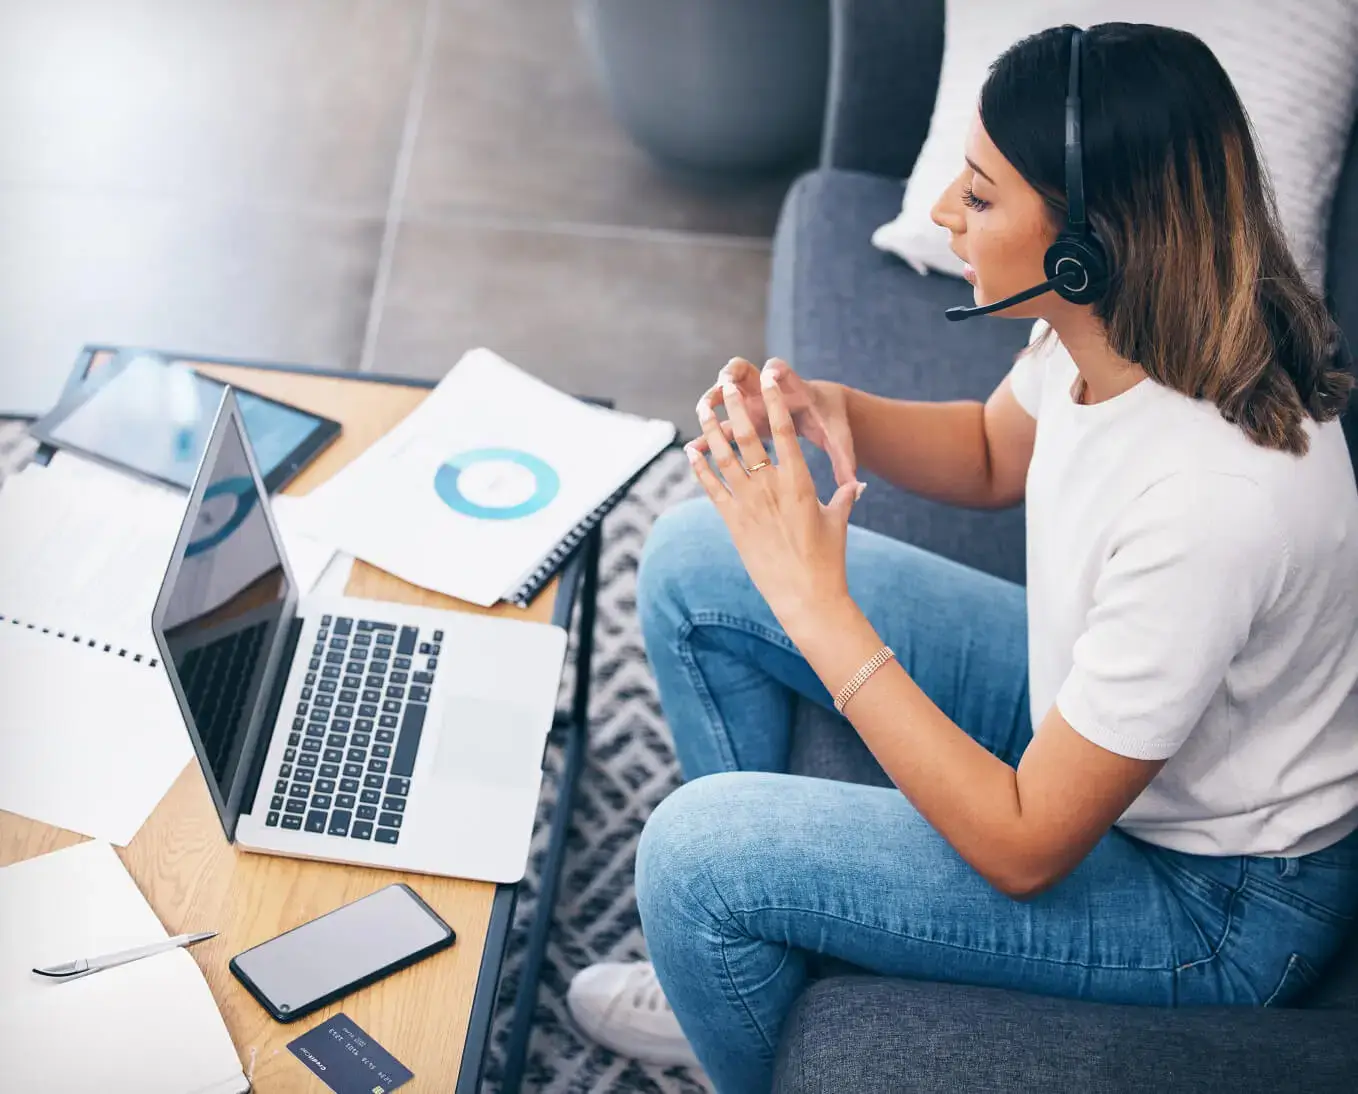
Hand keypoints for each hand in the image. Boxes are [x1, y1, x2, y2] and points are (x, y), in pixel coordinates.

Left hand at [686, 361, 866, 632]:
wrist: (806, 595)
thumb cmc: (827, 559)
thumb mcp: (837, 521)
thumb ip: (844, 497)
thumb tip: (859, 484)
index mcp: (799, 481)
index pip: (785, 432)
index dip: (775, 401)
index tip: (768, 378)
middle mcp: (771, 488)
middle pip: (748, 437)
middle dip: (736, 406)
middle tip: (727, 382)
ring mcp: (749, 504)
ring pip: (724, 457)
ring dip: (711, 429)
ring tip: (703, 406)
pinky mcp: (732, 523)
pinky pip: (711, 488)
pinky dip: (699, 466)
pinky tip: (690, 449)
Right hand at [693, 358, 857, 487]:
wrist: (819, 409)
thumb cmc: (830, 422)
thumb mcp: (839, 438)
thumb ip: (845, 458)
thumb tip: (858, 484)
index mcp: (792, 389)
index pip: (782, 370)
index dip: (776, 371)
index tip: (772, 373)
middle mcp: (767, 391)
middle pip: (744, 372)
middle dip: (732, 376)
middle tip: (723, 383)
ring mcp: (751, 402)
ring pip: (725, 395)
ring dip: (712, 400)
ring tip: (702, 410)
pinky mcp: (743, 420)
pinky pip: (721, 426)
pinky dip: (709, 436)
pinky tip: (695, 449)